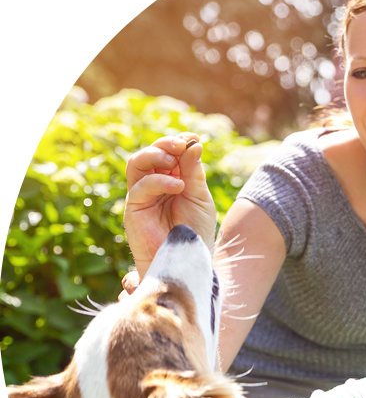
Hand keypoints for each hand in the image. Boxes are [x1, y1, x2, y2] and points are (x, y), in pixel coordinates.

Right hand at [124, 133, 216, 278]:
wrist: (188, 259)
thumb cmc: (196, 232)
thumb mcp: (200, 197)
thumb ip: (194, 171)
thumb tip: (193, 142)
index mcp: (172, 179)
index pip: (169, 153)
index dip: (179, 142)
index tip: (193, 138)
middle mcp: (154, 185)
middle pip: (150, 153)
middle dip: (165, 144)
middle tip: (181, 144)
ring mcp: (142, 196)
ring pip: (137, 163)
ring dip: (155, 154)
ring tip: (174, 160)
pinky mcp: (134, 209)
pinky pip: (140, 186)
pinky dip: (159, 181)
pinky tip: (178, 186)